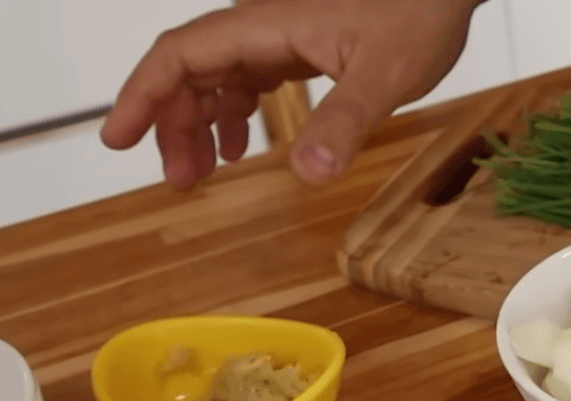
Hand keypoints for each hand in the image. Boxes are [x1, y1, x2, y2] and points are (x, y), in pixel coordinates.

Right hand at [101, 0, 481, 189]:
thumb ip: (343, 121)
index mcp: (266, 26)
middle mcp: (262, 27)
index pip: (180, 55)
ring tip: (201, 174)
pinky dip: (234, 115)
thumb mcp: (384, 75)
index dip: (141, 95)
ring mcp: (279, 37)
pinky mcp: (298, 48)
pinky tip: (241, 149)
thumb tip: (307, 173)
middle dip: (172, 126)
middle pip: (190, 71)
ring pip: (216, 78)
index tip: (118, 139)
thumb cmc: (419, 14)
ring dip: (200, 124)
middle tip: (180, 181)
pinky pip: (247, 80)